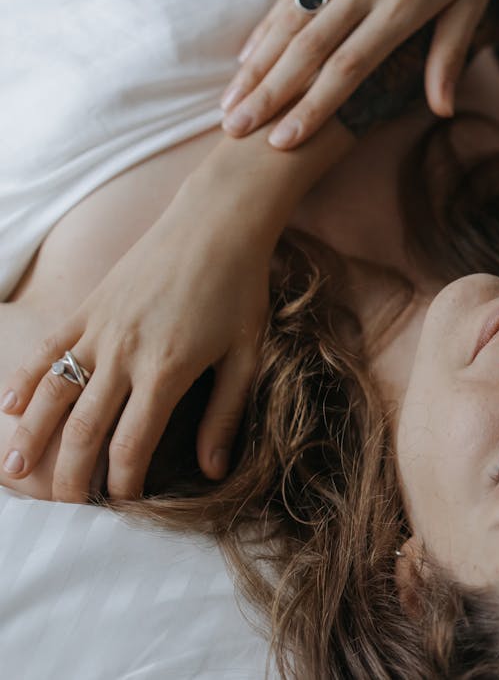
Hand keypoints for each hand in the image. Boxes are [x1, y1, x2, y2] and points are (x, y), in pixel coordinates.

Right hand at [1, 186, 269, 500]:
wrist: (217, 223)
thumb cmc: (240, 289)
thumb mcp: (247, 354)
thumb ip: (225, 414)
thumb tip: (213, 470)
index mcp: (167, 371)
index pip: (132, 443)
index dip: (123, 481)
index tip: (121, 503)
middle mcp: (124, 353)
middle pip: (84, 428)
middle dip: (70, 473)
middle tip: (64, 504)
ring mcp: (98, 327)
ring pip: (53, 393)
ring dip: (31, 436)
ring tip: (14, 473)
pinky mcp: (86, 305)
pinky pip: (46, 349)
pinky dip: (24, 380)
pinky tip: (11, 409)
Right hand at [220, 0, 498, 148]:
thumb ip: (448, 55)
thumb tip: (441, 111)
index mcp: (404, 3)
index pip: (348, 68)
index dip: (313, 107)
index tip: (282, 141)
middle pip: (307, 50)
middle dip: (269, 96)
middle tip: (233, 132)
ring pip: (290, 21)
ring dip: (257, 66)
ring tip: (229, 102)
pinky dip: (267, 26)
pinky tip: (248, 55)